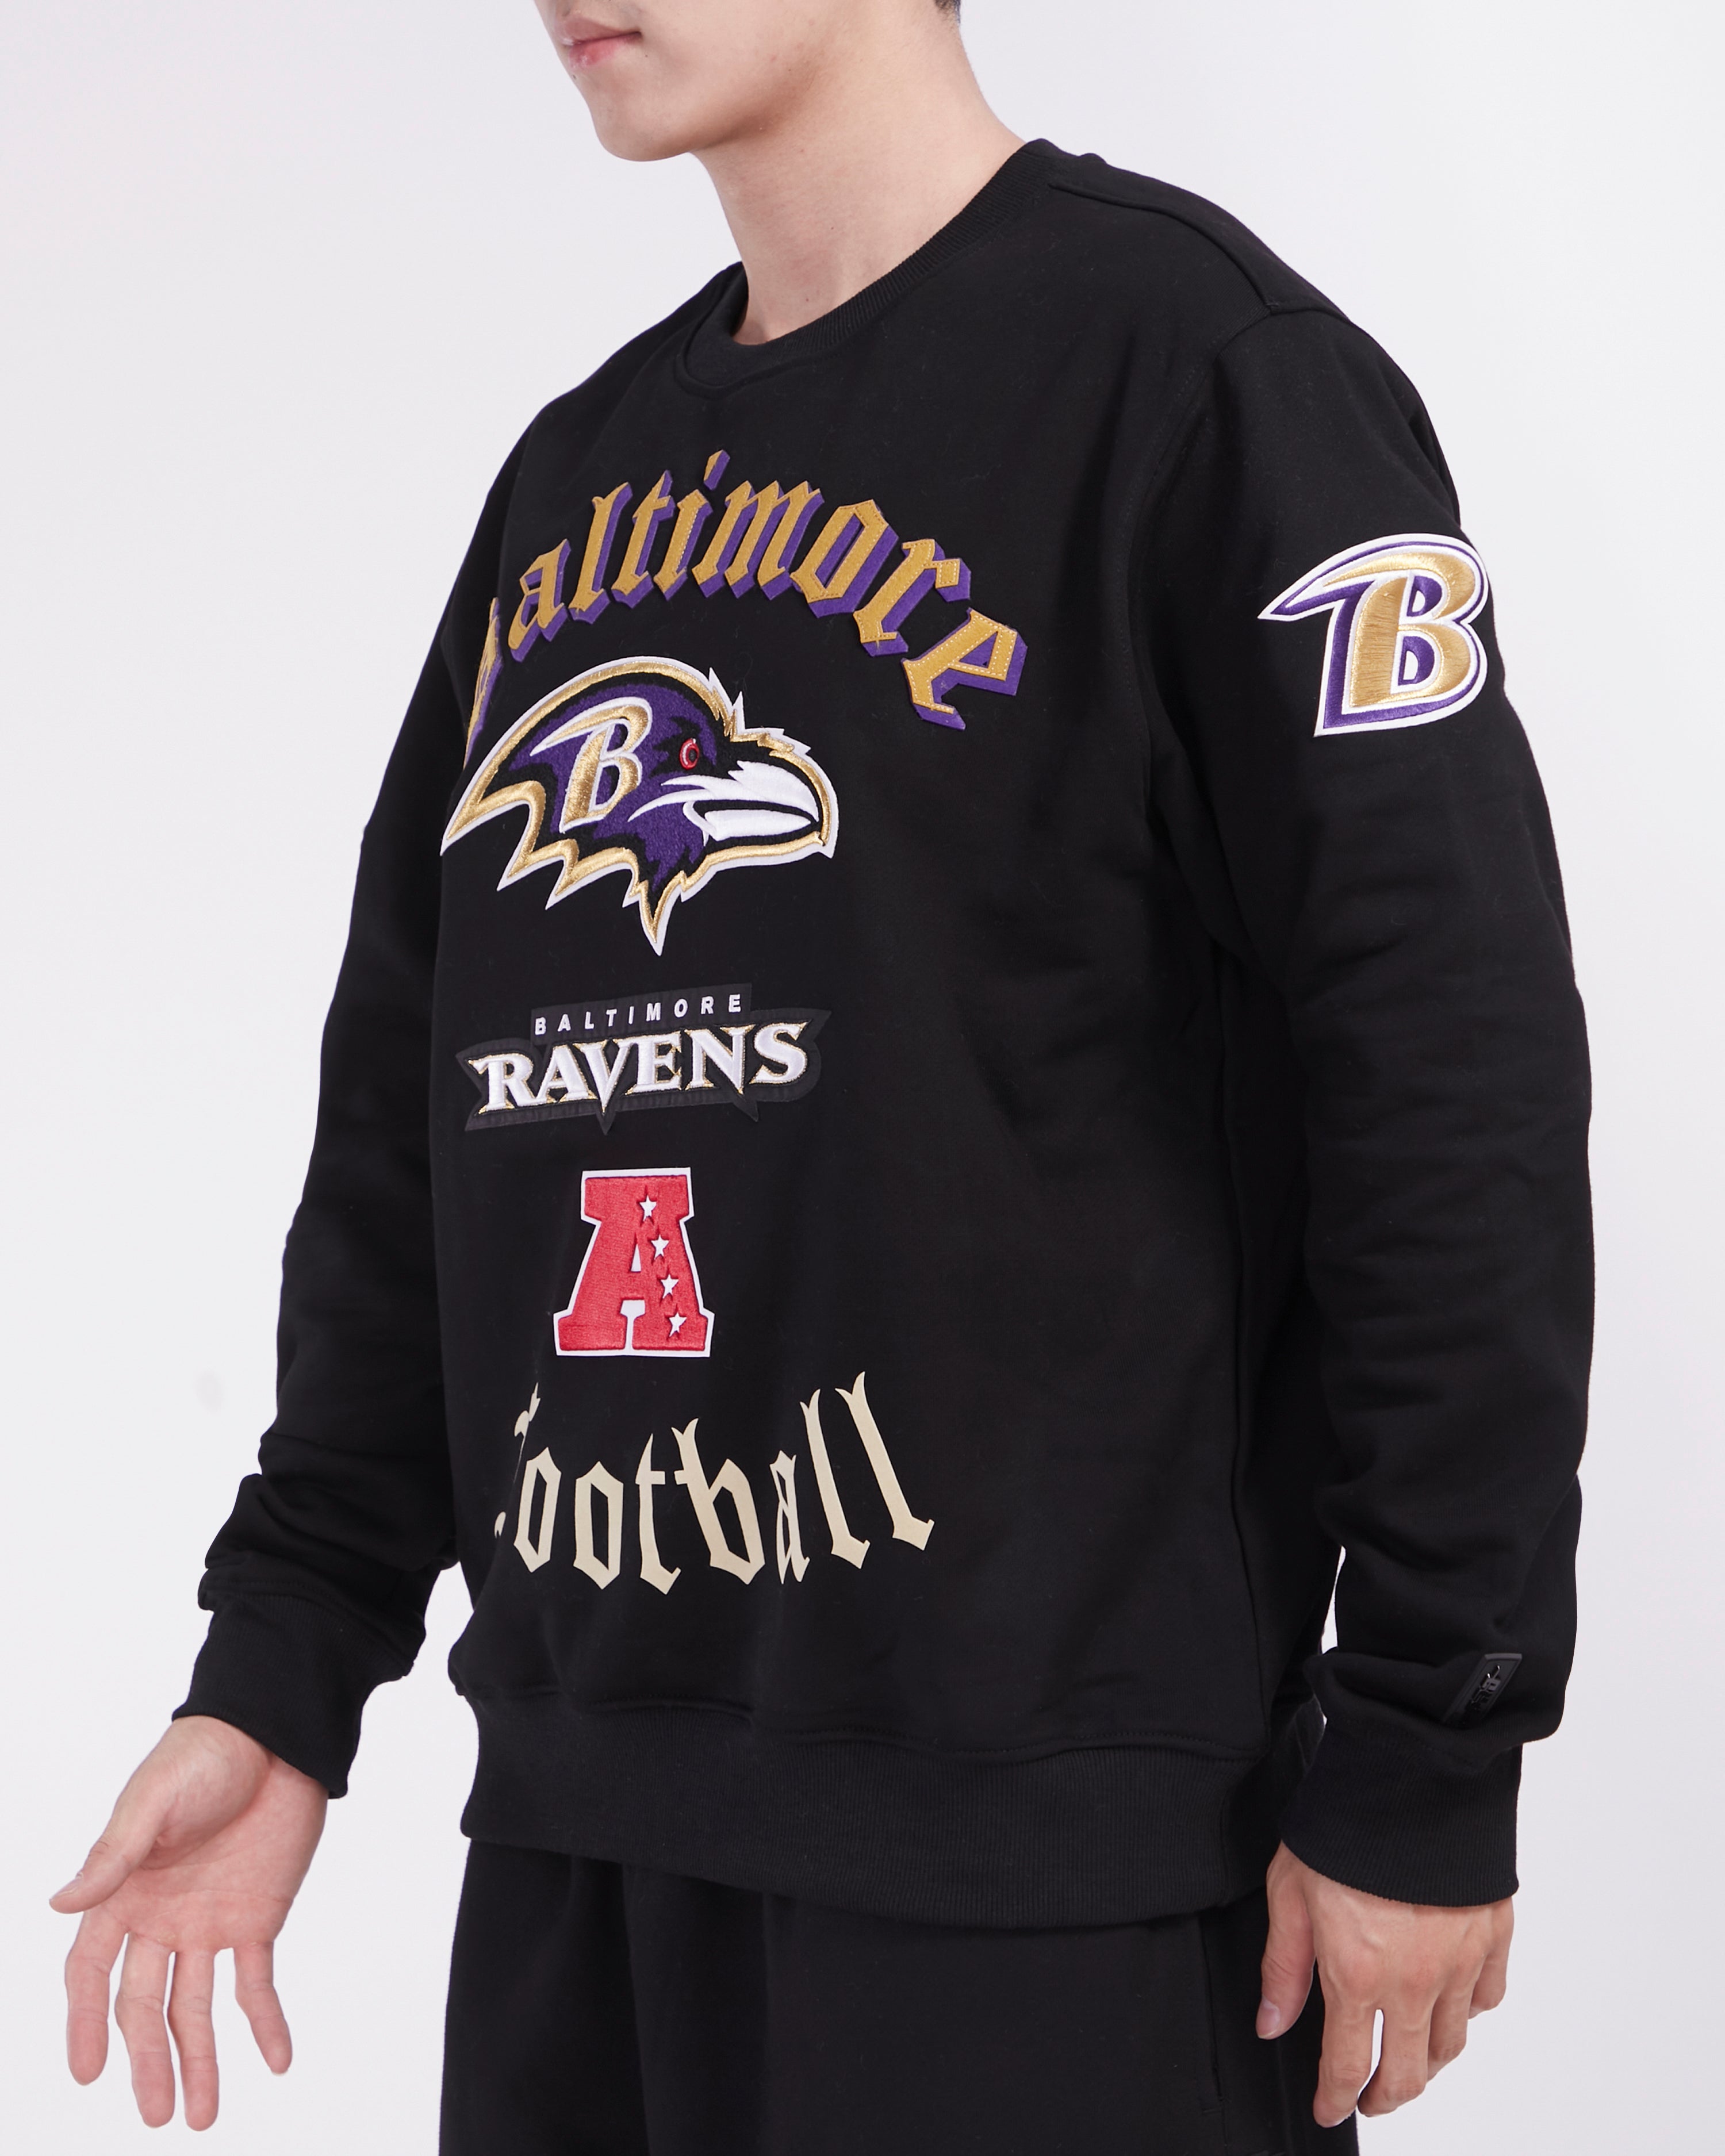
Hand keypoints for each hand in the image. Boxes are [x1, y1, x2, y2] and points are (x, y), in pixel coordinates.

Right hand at [50, 1715, 326, 2130]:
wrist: (274, 1734)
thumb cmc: (203, 1756)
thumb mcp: (152, 1802)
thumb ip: (111, 1856)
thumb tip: (58, 1904)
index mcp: (124, 1892)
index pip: (92, 1972)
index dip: (85, 2022)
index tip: (87, 2074)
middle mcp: (160, 1918)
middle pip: (145, 2004)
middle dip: (148, 2061)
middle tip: (155, 2117)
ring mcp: (209, 1921)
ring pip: (197, 2008)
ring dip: (200, 2060)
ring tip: (202, 2116)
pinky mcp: (258, 1916)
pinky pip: (257, 1982)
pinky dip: (265, 2022)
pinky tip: (277, 2060)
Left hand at [1257, 1841, 1511, 2126]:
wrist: (1410, 1777)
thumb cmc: (1344, 1828)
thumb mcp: (1288, 1892)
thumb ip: (1283, 1966)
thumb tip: (1271, 2025)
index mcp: (1358, 1974)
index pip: (1347, 2066)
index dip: (1333, 2098)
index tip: (1328, 2108)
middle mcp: (1415, 1980)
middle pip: (1408, 2073)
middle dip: (1385, 2097)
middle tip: (1370, 2098)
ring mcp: (1460, 1961)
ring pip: (1451, 2044)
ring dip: (1426, 2061)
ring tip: (1406, 2056)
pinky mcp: (1493, 1935)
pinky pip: (1486, 1998)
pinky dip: (1468, 2012)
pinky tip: (1449, 2003)